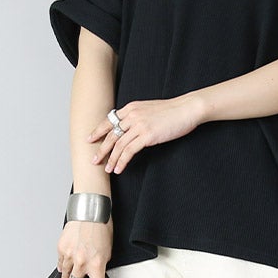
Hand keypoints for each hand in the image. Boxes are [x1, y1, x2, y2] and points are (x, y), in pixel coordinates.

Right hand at [57, 218, 113, 277]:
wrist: (91, 211)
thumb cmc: (103, 229)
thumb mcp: (108, 251)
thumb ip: (100, 265)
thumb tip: (93, 273)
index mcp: (98, 265)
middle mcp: (82, 262)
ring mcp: (70, 255)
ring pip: (65, 274)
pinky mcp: (61, 248)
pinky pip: (61, 262)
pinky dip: (63, 264)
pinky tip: (64, 265)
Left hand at [87, 92, 205, 174]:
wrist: (187, 109)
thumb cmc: (173, 111)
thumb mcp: (150, 109)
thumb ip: (138, 117)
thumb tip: (132, 128)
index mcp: (131, 108)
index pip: (109, 120)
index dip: (98, 131)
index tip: (90, 139)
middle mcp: (132, 115)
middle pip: (110, 134)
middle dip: (101, 149)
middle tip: (94, 160)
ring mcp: (139, 125)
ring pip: (118, 145)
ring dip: (111, 159)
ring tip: (108, 169)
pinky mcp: (147, 135)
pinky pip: (129, 151)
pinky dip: (122, 161)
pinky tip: (119, 168)